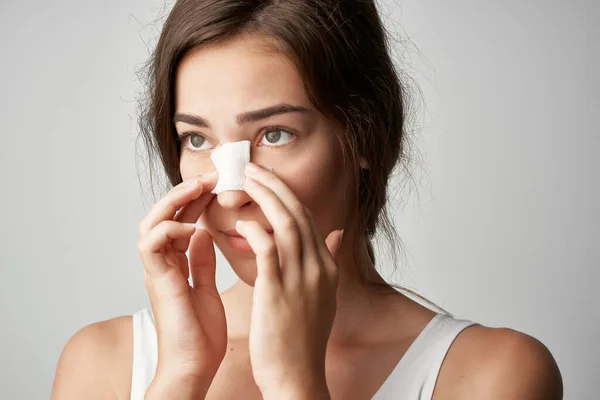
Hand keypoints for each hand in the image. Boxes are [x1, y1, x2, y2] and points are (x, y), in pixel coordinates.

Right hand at [137, 171, 226, 396]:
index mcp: (176, 262)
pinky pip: (150, 243)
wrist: (195, 366)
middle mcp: (163, 262)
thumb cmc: (202, 333)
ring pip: (150, 222)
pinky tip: (191, 226)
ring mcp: (157, 270)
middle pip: (164, 214)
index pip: (183, 218)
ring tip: (199, 189)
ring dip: (173, 201)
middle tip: (212, 177)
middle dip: (187, 192)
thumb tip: (203, 233)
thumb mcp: (207, 286)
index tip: (222, 184)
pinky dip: (168, 228)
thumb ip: (201, 260)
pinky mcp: (156, 280)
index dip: (199, 199)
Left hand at [235, 162, 343, 397]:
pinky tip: (241, 223)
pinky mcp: (278, 292)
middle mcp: (318, 268)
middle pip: (297, 214)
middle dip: (275, 187)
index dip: (288, 195)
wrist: (297, 376)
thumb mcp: (324, 296)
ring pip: (285, 225)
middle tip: (253, 169)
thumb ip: (330, 261)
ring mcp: (300, 279)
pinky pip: (267, 250)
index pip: (309, 219)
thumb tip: (337, 234)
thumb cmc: (302, 337)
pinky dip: (255, 231)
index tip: (270, 180)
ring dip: (265, 198)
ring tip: (246, 182)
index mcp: (327, 267)